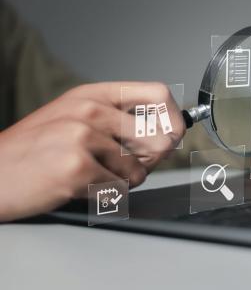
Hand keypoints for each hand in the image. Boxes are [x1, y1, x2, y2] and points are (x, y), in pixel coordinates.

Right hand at [0, 82, 185, 221]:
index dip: (174, 116)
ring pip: (139, 170)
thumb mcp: (76, 119)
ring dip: (122, 181)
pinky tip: (82, 187)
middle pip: (159, 136)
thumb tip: (167, 135)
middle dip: (151, 160)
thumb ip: (119, 122)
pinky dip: (106, 196)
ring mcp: (82, 137)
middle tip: (129, 165)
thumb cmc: (36, 149)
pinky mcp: (77, 168)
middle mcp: (90, 110)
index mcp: (93, 94)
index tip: (174, 132)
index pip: (157, 93)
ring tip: (93, 175)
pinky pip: (119, 189)